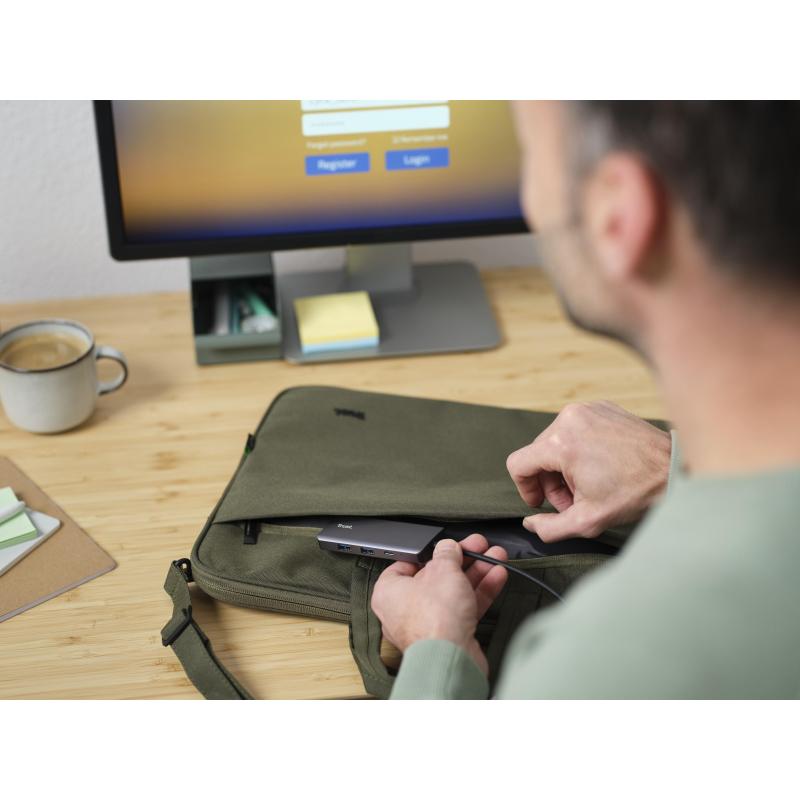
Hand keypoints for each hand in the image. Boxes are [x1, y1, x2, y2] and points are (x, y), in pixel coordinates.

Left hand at [371, 534, 507, 675]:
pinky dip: (479, 593)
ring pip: (453, 592)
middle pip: (436, 577)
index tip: (446, 545)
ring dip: (476, 573)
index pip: (405, 565)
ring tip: (494, 557)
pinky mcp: (449, 636)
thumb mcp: (443, 570)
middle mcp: (405, 610)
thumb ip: (447, 554)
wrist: (451, 658)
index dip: (429, 552)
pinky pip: (463, 608)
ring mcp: (428, 624)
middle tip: (477, 547)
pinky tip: (496, 577)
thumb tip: (448, 547)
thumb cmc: (434, 618)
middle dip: (462, 560)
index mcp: (390, 592)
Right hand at [506, 401, 671, 541]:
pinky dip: (580, 448)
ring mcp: (587, 409)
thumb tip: (530, 523)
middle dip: (550, 480)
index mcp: (561, 443)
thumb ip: (550, 528)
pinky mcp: (602, 407)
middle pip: (538, 452)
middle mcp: (569, 419)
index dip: (525, 488)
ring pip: (555, 440)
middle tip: (573, 499)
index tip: (540, 503)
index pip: (518, 464)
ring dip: (564, 465)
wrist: (675, 469)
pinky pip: (576, 428)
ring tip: (588, 484)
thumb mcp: (587, 521)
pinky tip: (599, 466)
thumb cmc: (636, 492)